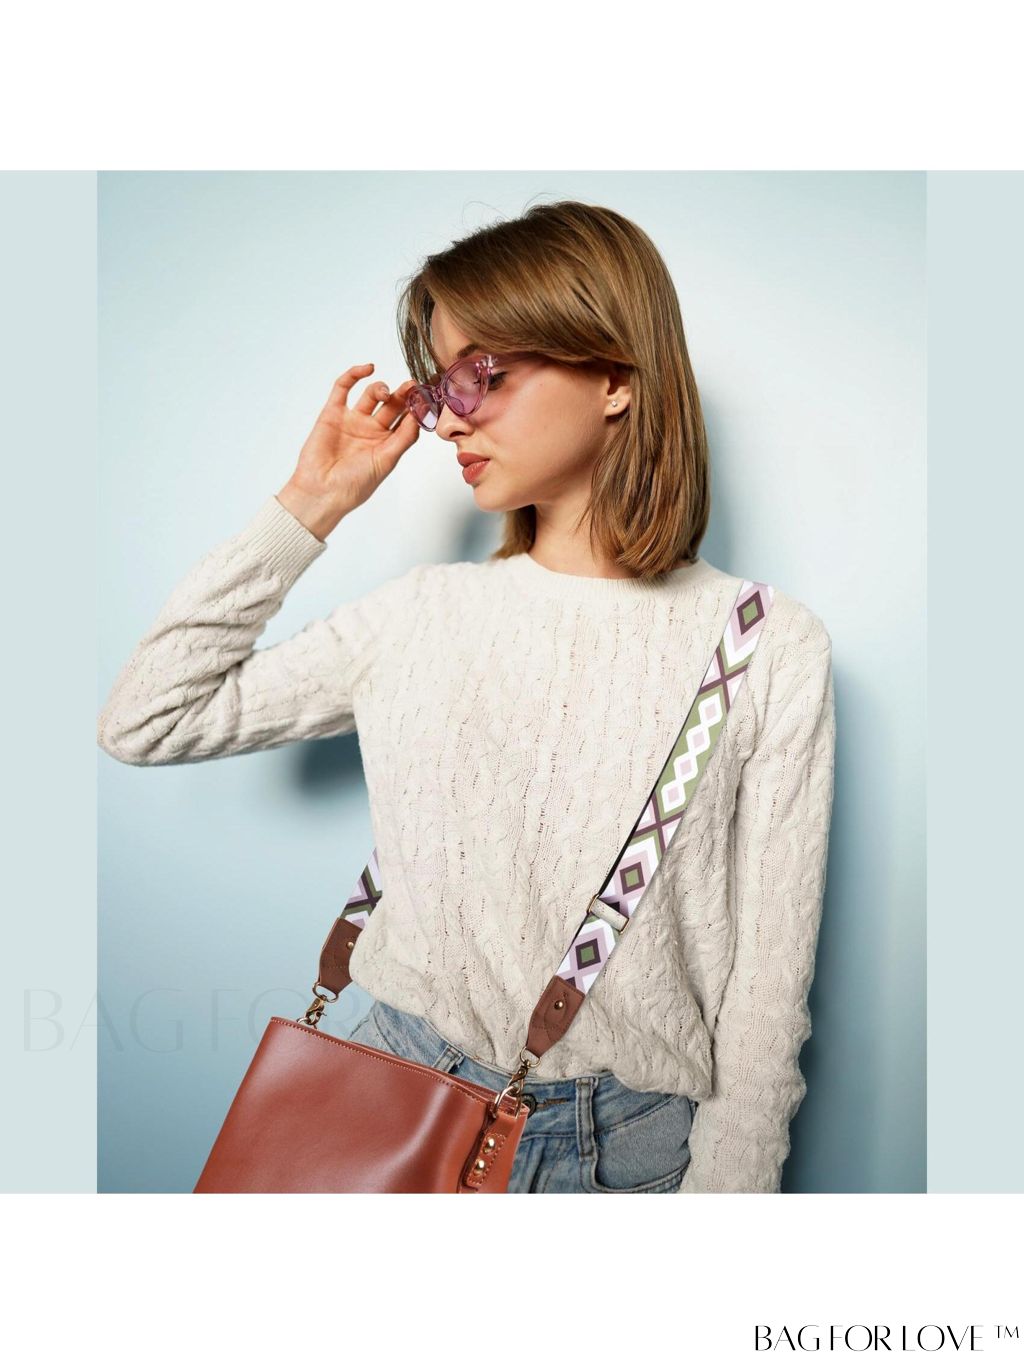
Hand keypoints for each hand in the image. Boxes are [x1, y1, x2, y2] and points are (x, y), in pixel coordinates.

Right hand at [278, 363, 419, 538]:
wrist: (322, 491)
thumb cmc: (355, 484)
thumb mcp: (387, 461)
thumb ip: (404, 438)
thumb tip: (420, 415)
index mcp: (387, 443)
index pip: (406, 419)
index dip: (416, 408)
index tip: (426, 397)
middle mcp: (371, 430)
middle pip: (392, 405)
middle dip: (402, 394)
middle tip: (412, 385)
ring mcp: (352, 420)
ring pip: (371, 395)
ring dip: (381, 388)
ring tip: (385, 393)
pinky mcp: (332, 413)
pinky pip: (343, 388)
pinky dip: (354, 375)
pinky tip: (368, 368)